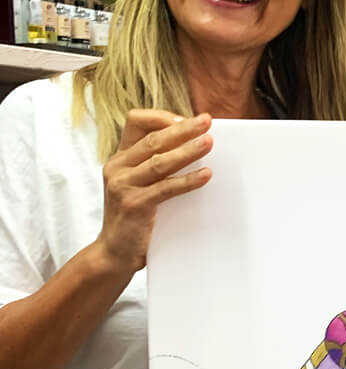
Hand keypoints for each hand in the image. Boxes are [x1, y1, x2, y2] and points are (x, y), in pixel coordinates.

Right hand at [96, 110, 212, 274]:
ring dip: (188, 151)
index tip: (186, 118)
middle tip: (206, 122)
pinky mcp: (134, 205)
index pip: (136, 122)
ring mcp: (123, 186)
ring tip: (209, 143)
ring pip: (159, 161)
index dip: (161, 117)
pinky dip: (187, 180)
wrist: (114, 252)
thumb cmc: (134, 215)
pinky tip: (205, 175)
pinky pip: (165, 188)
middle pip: (153, 139)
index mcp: (120, 157)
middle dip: (183, 129)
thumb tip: (195, 144)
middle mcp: (117, 167)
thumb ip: (156, 163)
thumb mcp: (139, 183)